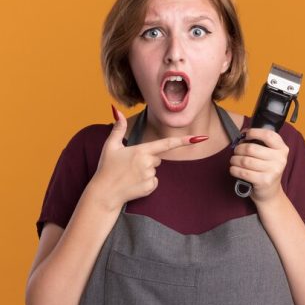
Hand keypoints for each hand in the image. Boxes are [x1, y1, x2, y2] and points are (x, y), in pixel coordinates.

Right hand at [90, 107, 206, 210]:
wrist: (104, 193)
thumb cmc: (106, 168)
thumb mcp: (110, 146)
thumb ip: (118, 128)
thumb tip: (116, 111)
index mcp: (141, 151)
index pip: (167, 144)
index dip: (184, 141)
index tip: (200, 138)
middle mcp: (148, 163)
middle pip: (157, 158)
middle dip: (148, 159)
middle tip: (130, 165)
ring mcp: (150, 176)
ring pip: (155, 170)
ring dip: (146, 171)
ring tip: (129, 175)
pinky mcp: (150, 188)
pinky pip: (154, 182)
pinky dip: (146, 182)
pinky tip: (134, 184)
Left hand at [229, 128, 288, 204]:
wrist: (270, 193)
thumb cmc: (266, 170)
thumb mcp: (269, 155)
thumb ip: (260, 142)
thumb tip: (243, 133)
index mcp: (282, 149)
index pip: (268, 135)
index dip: (254, 132)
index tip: (246, 135)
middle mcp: (280, 159)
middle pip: (251, 148)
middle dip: (239, 149)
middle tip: (236, 152)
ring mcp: (273, 171)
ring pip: (245, 160)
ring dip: (234, 160)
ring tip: (233, 161)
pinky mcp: (264, 181)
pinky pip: (243, 172)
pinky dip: (234, 170)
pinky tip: (234, 169)